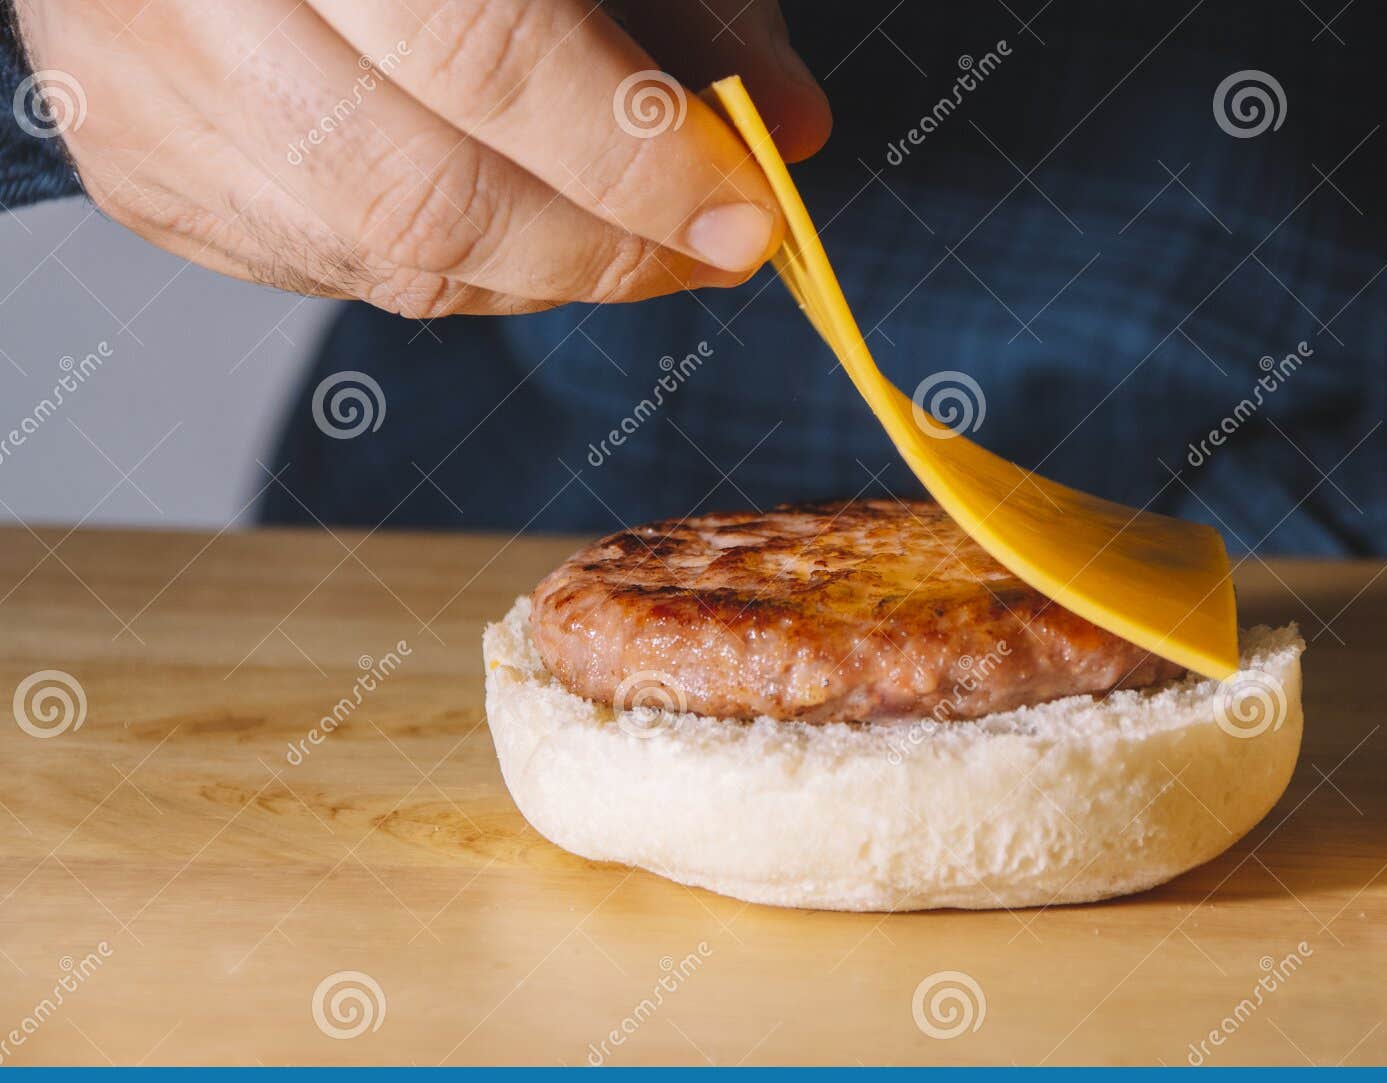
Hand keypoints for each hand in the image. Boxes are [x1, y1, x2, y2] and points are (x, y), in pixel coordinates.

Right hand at [17, 0, 830, 316]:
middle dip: (602, 254)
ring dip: (535, 279)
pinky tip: (503, 225)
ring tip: (621, 241)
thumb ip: (683, 1)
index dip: (636, 161)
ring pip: (376, 257)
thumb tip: (786, 130)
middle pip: (426, 196)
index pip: (490, 58)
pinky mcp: (128, 165)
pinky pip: (319, 268)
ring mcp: (133, 90)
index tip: (744, 218)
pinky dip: (439, 270)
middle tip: (703, 253)